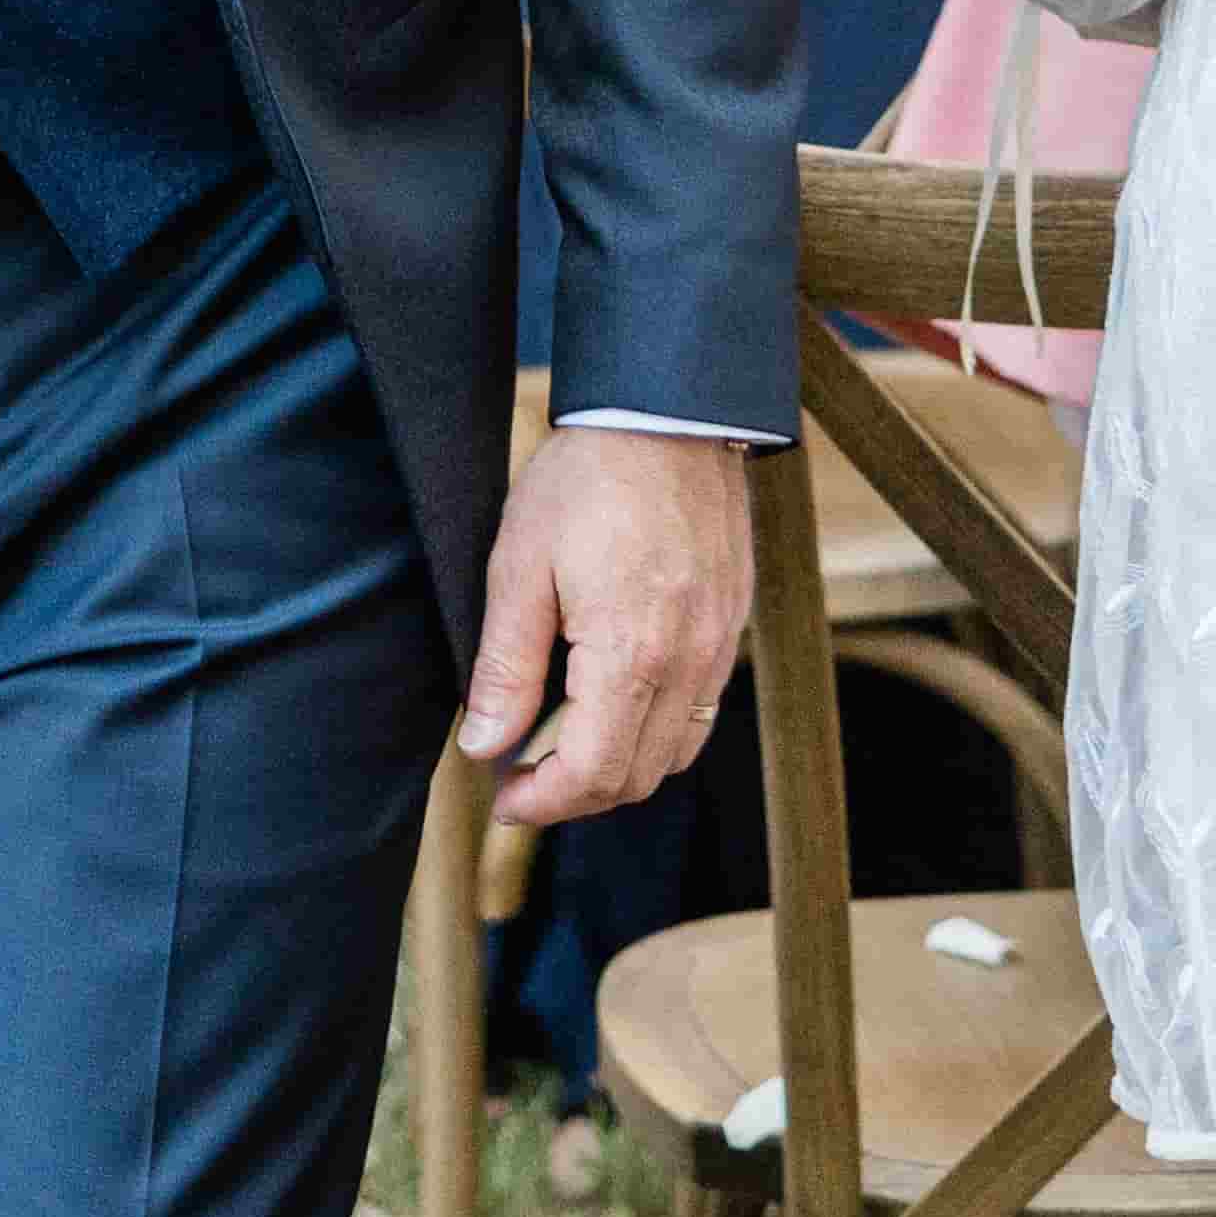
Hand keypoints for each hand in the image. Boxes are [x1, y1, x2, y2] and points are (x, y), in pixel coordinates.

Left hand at [469, 424, 755, 829]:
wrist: (668, 413)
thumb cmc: (587, 478)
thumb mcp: (519, 565)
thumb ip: (505, 667)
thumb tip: (484, 746)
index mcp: (632, 654)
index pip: (592, 773)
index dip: (541, 803)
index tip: (502, 799)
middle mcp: (688, 663)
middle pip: (637, 777)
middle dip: (574, 796)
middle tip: (520, 780)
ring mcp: (718, 647)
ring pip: (675, 754)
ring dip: (618, 770)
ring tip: (561, 751)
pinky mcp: (731, 627)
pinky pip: (701, 713)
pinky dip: (657, 734)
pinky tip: (613, 707)